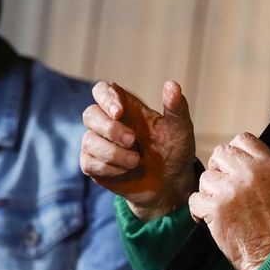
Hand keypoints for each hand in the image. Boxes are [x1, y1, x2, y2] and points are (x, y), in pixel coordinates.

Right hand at [80, 80, 197, 220]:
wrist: (170, 185)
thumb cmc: (174, 152)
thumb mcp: (180, 129)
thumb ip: (176, 107)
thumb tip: (172, 84)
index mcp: (127, 108)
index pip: (102, 90)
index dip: (105, 97)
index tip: (119, 112)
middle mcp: (109, 123)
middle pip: (90, 114)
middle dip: (110, 128)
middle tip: (133, 140)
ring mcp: (99, 145)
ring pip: (88, 140)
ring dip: (112, 152)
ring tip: (135, 161)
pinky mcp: (95, 166)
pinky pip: (88, 163)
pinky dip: (108, 168)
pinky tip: (125, 170)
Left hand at [187, 133, 269, 269]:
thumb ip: (256, 166)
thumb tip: (232, 157)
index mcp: (267, 164)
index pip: (242, 139)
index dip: (234, 153)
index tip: (233, 167)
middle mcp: (249, 172)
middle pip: (219, 153)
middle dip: (219, 170)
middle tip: (225, 189)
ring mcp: (231, 190)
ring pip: (205, 178)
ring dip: (210, 193)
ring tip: (225, 208)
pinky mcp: (216, 208)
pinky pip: (195, 199)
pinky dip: (200, 210)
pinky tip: (212, 218)